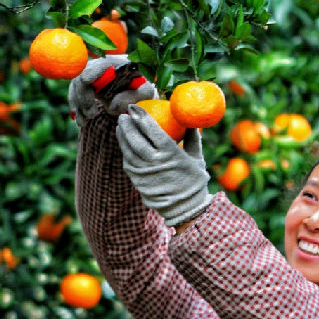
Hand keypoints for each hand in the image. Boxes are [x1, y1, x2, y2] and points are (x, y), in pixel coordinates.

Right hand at [67, 55, 157, 127]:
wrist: (139, 89)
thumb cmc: (144, 88)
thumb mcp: (145, 93)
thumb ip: (133, 98)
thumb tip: (113, 103)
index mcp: (113, 63)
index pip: (91, 69)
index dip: (86, 86)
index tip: (92, 106)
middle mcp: (100, 65)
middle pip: (79, 78)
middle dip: (82, 100)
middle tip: (91, 116)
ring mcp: (92, 73)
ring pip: (75, 86)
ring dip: (78, 106)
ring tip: (84, 122)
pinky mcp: (88, 83)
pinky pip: (75, 92)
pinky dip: (77, 108)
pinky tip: (81, 120)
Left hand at [117, 104, 211, 226]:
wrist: (185, 210)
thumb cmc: (194, 182)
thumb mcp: (198, 158)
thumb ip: (193, 138)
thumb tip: (190, 121)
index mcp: (171, 154)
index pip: (151, 130)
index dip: (141, 117)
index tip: (133, 107)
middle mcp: (155, 163)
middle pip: (136, 139)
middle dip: (127, 124)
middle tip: (123, 114)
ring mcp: (144, 173)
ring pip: (128, 151)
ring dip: (122, 136)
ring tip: (120, 126)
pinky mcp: (138, 182)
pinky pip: (128, 163)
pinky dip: (125, 151)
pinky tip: (124, 144)